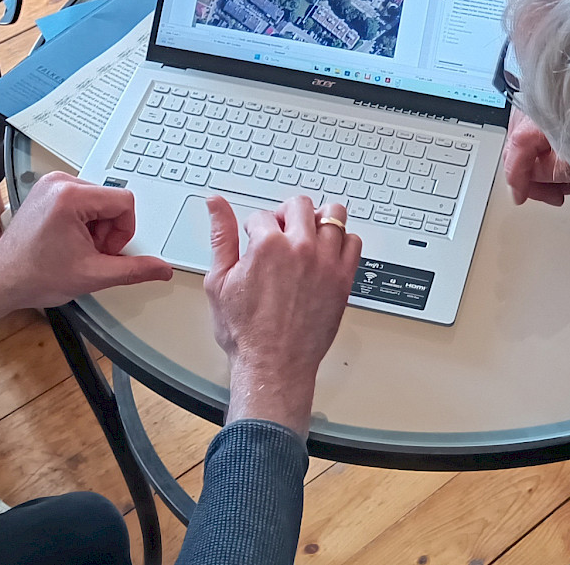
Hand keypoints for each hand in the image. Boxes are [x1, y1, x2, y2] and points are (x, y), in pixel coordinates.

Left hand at [0, 173, 172, 309]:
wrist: (1, 280)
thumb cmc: (34, 275)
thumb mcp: (93, 275)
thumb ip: (134, 270)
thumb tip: (161, 268)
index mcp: (71, 196)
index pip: (124, 201)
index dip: (123, 230)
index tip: (106, 250)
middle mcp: (59, 183)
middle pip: (110, 200)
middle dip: (107, 230)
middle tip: (89, 253)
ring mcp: (51, 186)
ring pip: (97, 201)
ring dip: (95, 227)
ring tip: (76, 249)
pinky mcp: (46, 192)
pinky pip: (81, 201)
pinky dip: (82, 222)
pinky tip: (68, 241)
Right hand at [203, 195, 360, 437]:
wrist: (272, 364)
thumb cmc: (246, 332)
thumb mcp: (219, 281)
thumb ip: (221, 237)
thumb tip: (216, 204)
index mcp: (268, 245)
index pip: (262, 215)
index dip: (254, 227)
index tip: (254, 239)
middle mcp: (300, 248)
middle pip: (300, 205)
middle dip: (286, 214)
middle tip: (280, 231)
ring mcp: (326, 262)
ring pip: (333, 215)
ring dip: (318, 220)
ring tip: (307, 235)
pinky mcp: (343, 279)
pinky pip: (354, 242)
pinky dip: (342, 241)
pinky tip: (327, 252)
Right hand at [504, 110, 569, 206]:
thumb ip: (546, 172)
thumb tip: (533, 176)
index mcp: (543, 116)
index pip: (516, 149)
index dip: (516, 178)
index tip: (520, 196)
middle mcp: (546, 102)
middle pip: (521, 140)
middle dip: (532, 172)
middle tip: (548, 195)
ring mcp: (557, 100)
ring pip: (534, 135)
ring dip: (544, 163)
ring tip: (565, 185)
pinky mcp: (569, 102)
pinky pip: (550, 128)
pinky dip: (555, 149)